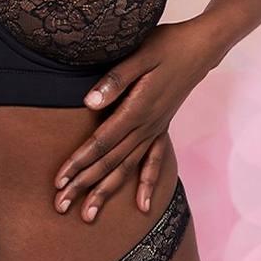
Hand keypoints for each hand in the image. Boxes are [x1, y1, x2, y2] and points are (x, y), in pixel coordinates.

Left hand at [53, 18, 218, 221]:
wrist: (201, 47)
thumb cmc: (167, 44)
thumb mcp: (140, 54)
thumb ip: (115, 80)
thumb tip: (89, 103)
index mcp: (137, 109)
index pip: (101, 143)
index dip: (78, 162)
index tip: (59, 181)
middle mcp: (146, 126)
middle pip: (110, 163)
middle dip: (84, 186)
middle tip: (60, 206)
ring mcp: (156, 129)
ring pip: (127, 168)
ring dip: (106, 192)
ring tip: (88, 215)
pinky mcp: (162, 126)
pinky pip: (154, 161)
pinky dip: (146, 184)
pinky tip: (140, 205)